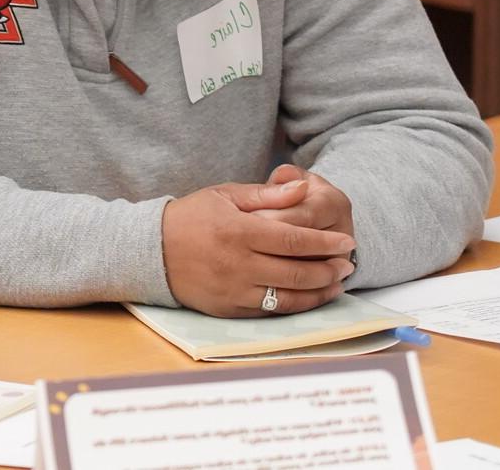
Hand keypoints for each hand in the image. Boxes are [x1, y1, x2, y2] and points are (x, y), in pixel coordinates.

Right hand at [161, 179, 355, 317]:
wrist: (151, 251)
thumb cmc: (191, 217)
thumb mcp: (225, 195)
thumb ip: (266, 194)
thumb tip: (302, 188)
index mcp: (239, 231)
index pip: (294, 240)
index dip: (325, 243)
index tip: (347, 242)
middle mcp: (238, 263)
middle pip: (297, 271)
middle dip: (328, 269)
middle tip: (348, 264)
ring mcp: (233, 290)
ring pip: (288, 297)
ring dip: (318, 291)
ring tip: (336, 283)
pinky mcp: (228, 308)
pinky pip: (270, 311)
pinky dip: (295, 305)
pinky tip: (309, 297)